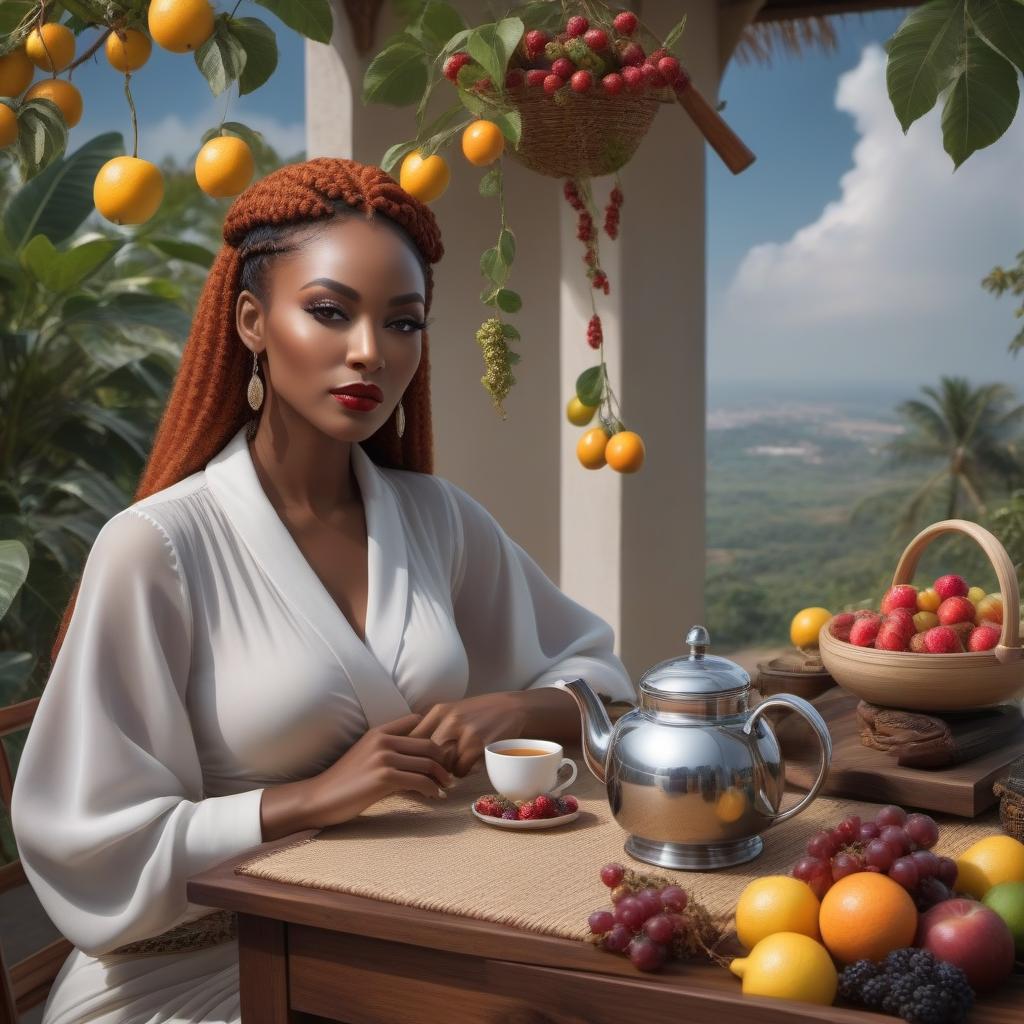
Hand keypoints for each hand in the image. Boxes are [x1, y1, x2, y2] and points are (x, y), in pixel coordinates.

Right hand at [310, 713, 455, 824]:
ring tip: (445, 787)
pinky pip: (419, 781)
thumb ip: (389, 749)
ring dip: (441, 777)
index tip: (441, 754)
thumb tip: (418, 757)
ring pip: (427, 763)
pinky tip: (434, 796)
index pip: (416, 721)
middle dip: (443, 760)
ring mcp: (383, 757)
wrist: (320, 797)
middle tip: (448, 774)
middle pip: (428, 744)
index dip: (433, 736)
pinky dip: (431, 789)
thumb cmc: (345, 781)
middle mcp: (383, 739)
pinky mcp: (384, 777)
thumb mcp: (367, 754)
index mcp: (379, 731)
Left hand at [407, 692, 528, 776]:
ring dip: (446, 772)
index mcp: (439, 710)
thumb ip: (434, 726)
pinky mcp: (479, 745)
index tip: (412, 766)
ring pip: (443, 764)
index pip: (413, 738)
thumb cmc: (481, 712)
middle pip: (426, 754)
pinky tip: (468, 766)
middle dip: (428, 768)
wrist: (514, 708)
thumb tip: (411, 749)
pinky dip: (463, 772)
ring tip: (451, 771)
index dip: (410, 755)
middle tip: (430, 776)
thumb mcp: (454, 711)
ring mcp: (465, 733)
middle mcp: (449, 720)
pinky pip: (461, 770)